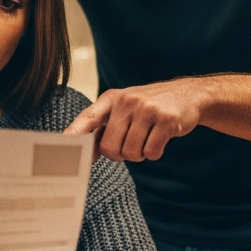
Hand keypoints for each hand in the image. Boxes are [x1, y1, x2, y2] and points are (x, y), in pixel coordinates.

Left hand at [64, 80, 201, 161]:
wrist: (187, 95)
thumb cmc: (149, 107)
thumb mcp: (124, 109)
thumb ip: (103, 129)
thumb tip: (85, 155)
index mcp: (111, 99)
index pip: (88, 118)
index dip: (74, 133)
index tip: (63, 144)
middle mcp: (126, 101)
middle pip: (109, 147)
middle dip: (120, 154)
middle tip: (131, 144)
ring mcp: (147, 109)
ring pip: (131, 153)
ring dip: (139, 154)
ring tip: (147, 138)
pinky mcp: (166, 119)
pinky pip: (151, 152)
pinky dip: (154, 153)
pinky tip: (160, 138)